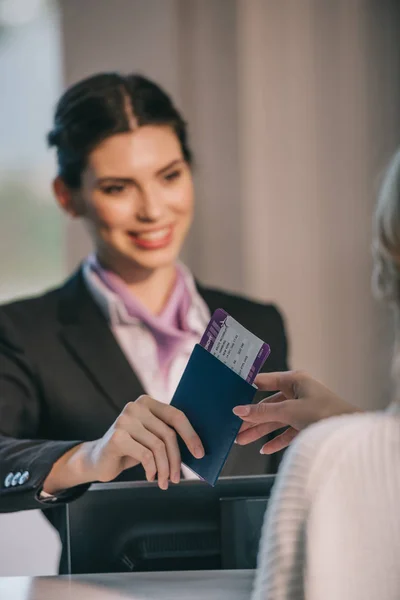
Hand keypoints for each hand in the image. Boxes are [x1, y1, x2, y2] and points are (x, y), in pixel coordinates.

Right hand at [44, 395, 203, 493]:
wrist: (98, 460)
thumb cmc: (130, 449)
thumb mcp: (150, 438)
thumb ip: (167, 434)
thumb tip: (197, 448)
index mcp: (147, 402)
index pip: (176, 415)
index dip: (191, 435)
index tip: (200, 454)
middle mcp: (135, 406)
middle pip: (168, 433)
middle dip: (177, 459)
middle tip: (178, 478)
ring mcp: (125, 420)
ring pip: (158, 446)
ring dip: (165, 469)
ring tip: (165, 481)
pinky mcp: (117, 436)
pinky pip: (145, 455)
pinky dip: (152, 469)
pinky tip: (151, 476)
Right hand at [233, 371, 360, 453]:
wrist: (350, 435)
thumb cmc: (325, 413)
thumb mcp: (289, 411)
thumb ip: (263, 412)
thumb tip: (239, 410)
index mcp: (295, 381)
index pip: (265, 381)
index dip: (247, 387)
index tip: (230, 394)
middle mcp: (298, 393)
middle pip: (268, 404)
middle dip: (251, 417)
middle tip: (234, 427)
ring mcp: (303, 409)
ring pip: (276, 420)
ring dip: (260, 430)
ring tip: (241, 440)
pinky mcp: (307, 425)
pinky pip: (287, 432)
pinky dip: (276, 440)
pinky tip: (264, 449)